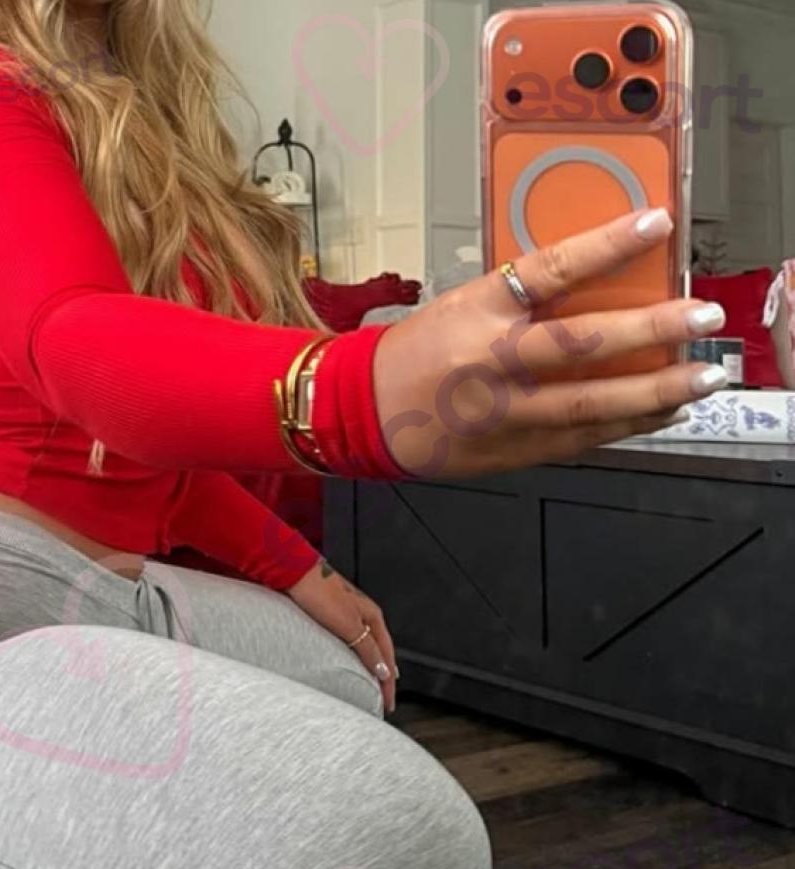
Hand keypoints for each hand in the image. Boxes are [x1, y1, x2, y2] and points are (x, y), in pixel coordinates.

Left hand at [287, 560, 397, 713]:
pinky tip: (351, 661)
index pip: (388, 656)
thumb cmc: (321, 593)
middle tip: (383, 698)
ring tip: (371, 684)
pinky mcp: (334, 614)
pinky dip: (357, 656)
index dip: (389, 682)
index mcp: (374, 616)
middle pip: (381, 651)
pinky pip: (352, 642)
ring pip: (367, 646)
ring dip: (372, 666)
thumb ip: (368, 649)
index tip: (388, 703)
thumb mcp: (349, 625)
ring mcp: (350, 613)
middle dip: (385, 676)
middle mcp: (365, 614)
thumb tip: (385, 671)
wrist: (295, 573)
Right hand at [373, 208, 729, 477]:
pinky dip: (626, 426)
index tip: (655, 223)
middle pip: (579, 344)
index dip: (606, 245)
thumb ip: (522, 300)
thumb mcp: (462, 307)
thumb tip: (594, 285)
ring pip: (588, 403)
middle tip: (700, 316)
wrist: (365, 413)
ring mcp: (502, 412)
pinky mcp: (511, 449)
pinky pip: (579, 439)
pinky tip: (661, 413)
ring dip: (653, 391)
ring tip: (700, 377)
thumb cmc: (415, 355)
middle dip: (649, 330)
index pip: (548, 269)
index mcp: (476, 313)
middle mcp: (490, 362)